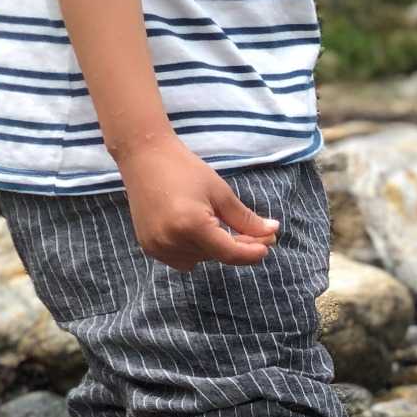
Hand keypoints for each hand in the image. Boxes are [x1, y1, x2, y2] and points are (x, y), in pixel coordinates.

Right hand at [120, 138, 278, 269]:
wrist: (144, 157)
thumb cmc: (184, 169)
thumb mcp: (220, 192)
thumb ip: (246, 219)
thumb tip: (272, 232)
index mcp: (190, 225)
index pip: (229, 253)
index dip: (251, 253)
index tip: (267, 247)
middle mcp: (171, 240)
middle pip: (217, 256)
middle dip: (237, 246)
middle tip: (255, 233)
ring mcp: (157, 246)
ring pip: (202, 260)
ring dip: (214, 248)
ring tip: (215, 222)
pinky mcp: (149, 247)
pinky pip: (183, 260)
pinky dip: (195, 250)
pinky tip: (195, 230)